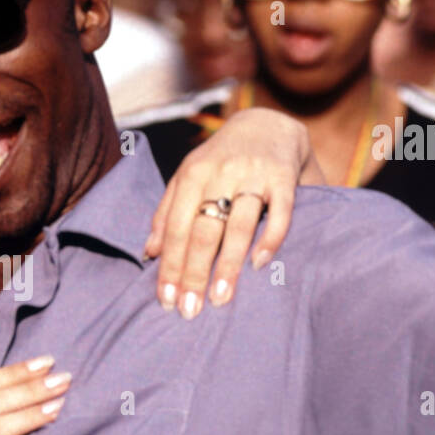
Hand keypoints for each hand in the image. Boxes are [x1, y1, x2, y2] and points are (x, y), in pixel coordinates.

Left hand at [145, 107, 318, 317]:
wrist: (268, 124)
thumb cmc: (221, 160)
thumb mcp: (188, 177)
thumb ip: (168, 212)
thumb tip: (149, 253)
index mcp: (192, 174)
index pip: (175, 228)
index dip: (169, 266)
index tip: (166, 299)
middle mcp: (221, 172)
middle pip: (202, 231)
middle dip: (194, 273)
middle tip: (190, 310)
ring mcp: (254, 175)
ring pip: (237, 225)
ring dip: (228, 265)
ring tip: (220, 298)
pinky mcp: (285, 179)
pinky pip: (280, 213)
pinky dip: (269, 239)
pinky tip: (259, 265)